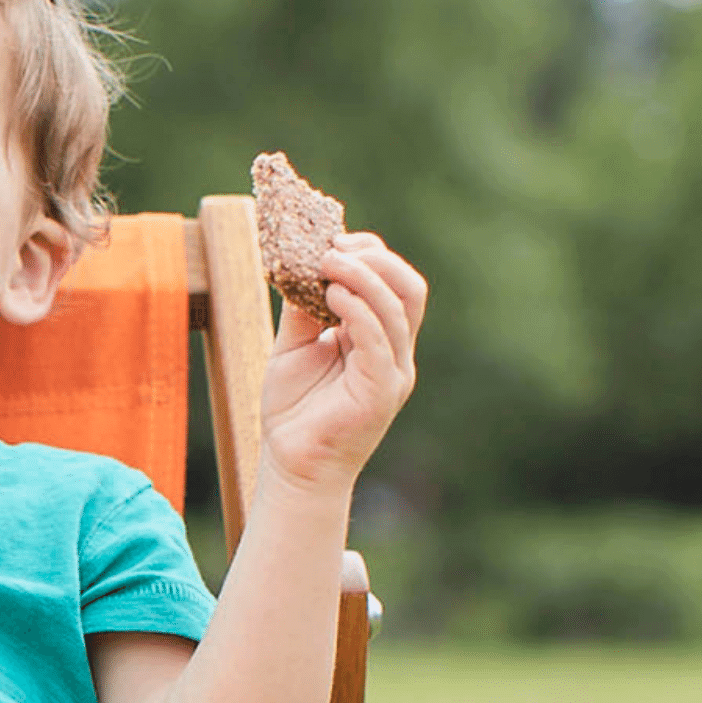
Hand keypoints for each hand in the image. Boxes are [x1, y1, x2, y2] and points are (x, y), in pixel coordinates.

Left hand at [258, 232, 426, 495]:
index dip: (371, 253)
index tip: (332, 239)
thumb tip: (300, 265)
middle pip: (409, 287)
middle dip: (375, 258)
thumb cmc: (295, 408)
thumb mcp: (295, 344)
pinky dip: (358, 310)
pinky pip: (380, 340)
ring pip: (398, 307)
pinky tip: (330, 296)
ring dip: (362, 276)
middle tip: (333, 248)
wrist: (292, 463)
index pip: (395, 282)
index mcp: (381, 338)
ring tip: (327, 263)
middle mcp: (396, 352)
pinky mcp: (381, 391)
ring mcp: (394, 371)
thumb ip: (304, 308)